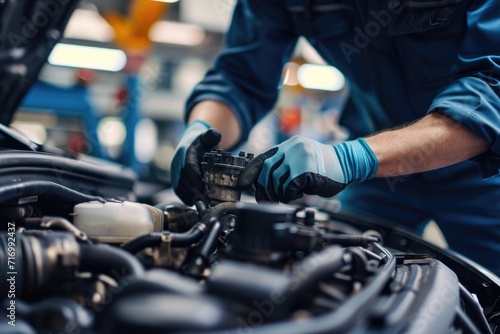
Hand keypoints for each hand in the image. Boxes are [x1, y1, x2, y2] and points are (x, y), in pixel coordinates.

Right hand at [171, 120, 220, 204]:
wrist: (191, 142)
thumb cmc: (203, 142)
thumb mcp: (209, 137)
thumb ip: (212, 135)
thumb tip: (213, 134)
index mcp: (185, 152)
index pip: (189, 167)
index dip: (197, 179)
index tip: (206, 189)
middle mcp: (177, 162)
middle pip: (184, 180)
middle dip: (196, 192)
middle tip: (208, 200)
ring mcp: (174, 171)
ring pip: (180, 187)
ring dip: (191, 196)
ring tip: (204, 203)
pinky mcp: (174, 178)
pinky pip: (178, 190)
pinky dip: (186, 198)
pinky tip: (196, 202)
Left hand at [237, 136, 377, 202]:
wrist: (347, 163)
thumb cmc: (324, 166)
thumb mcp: (301, 159)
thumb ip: (285, 165)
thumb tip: (263, 182)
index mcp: (289, 145)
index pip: (263, 158)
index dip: (251, 172)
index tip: (243, 183)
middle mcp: (292, 148)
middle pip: (266, 171)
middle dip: (264, 188)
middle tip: (266, 198)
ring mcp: (299, 158)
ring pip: (277, 180)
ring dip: (279, 193)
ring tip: (287, 196)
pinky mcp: (305, 170)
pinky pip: (289, 187)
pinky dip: (289, 195)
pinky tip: (297, 194)